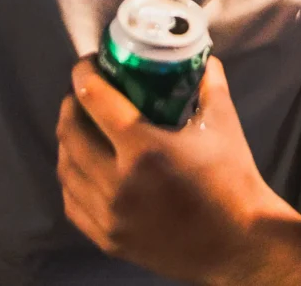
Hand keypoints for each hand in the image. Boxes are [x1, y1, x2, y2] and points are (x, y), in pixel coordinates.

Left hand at [57, 57, 294, 284]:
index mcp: (144, 148)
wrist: (235, 242)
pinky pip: (72, 202)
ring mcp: (107, 215)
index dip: (85, 76)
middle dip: (71, 106)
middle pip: (71, 134)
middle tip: (81, 91)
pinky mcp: (106, 238)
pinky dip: (70, 178)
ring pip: (66, 169)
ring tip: (78, 125)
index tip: (85, 63)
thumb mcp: (223, 123)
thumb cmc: (231, 178)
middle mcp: (116, 182)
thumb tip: (204, 58)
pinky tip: (81, 166)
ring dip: (66, 141)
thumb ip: (210, 85)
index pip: (98, 101)